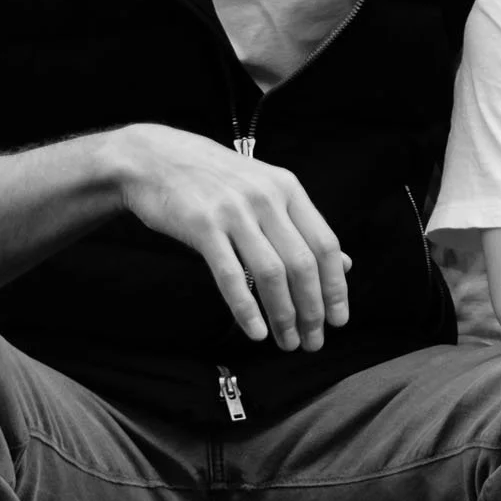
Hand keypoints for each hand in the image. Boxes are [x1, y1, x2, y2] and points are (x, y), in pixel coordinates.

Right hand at [105, 124, 348, 351]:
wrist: (155, 159)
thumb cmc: (214, 180)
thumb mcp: (265, 191)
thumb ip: (301, 226)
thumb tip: (345, 264)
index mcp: (288, 189)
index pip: (325, 244)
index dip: (335, 286)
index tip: (339, 319)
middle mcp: (266, 198)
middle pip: (303, 263)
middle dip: (313, 309)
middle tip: (314, 341)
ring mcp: (235, 211)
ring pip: (271, 273)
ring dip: (284, 314)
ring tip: (287, 342)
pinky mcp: (202, 225)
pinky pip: (230, 274)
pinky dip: (246, 308)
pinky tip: (256, 331)